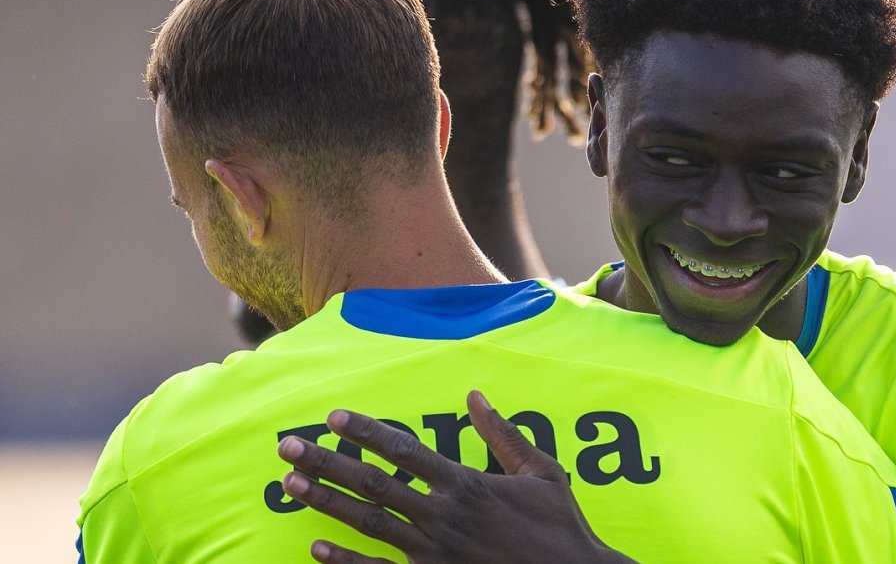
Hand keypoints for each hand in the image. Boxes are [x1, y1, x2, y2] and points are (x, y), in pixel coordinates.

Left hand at [277, 391, 634, 563]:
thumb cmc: (559, 527)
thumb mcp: (542, 473)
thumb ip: (503, 434)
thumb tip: (476, 395)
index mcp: (467, 484)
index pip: (405, 450)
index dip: (367, 432)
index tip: (334, 417)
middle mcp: (443, 516)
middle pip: (373, 483)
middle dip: (327, 462)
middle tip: (288, 446)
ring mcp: (433, 553)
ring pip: (368, 522)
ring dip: (325, 502)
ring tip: (291, 485)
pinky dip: (345, 561)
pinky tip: (316, 547)